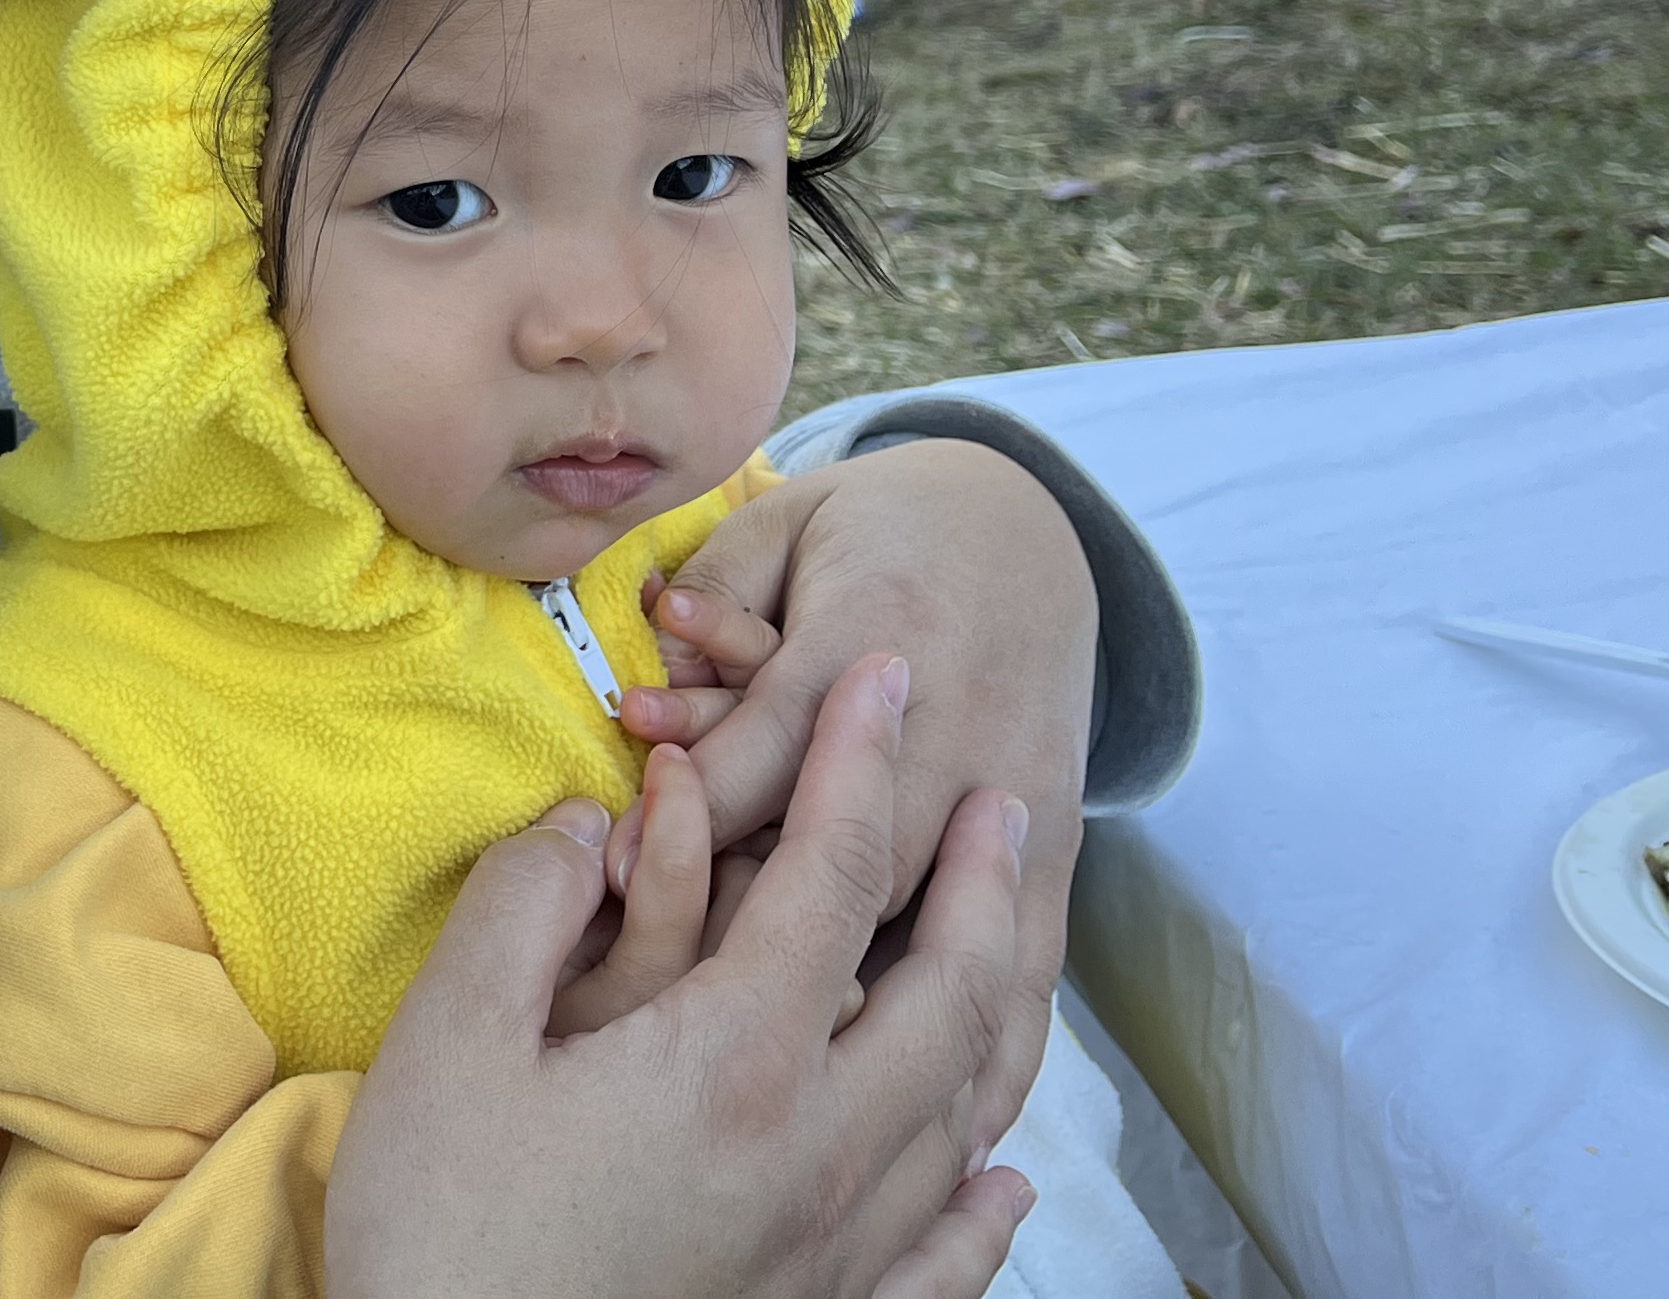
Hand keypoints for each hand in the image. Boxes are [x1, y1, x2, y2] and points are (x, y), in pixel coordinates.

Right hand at [329, 654, 1037, 1298]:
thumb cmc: (445, 1230)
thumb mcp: (452, 1038)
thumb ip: (527, 905)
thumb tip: (584, 821)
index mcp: (735, 1061)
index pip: (834, 875)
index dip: (865, 764)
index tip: (888, 681)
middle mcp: (819, 1152)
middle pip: (947, 992)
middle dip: (980, 880)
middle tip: (1000, 794)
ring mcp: (832, 1252)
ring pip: (962, 1115)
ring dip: (996, 1010)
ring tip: (1008, 945)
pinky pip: (940, 1261)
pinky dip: (982, 1207)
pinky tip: (1001, 1178)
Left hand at [623, 443, 1100, 1166]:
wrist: (1032, 529)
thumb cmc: (879, 527)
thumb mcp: (790, 521)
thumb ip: (722, 586)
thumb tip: (654, 646)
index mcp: (875, 638)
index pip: (770, 745)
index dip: (688, 804)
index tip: (611, 867)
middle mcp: (949, 731)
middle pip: (852, 858)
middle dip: (764, 941)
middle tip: (676, 1031)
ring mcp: (1012, 799)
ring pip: (946, 935)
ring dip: (883, 1033)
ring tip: (812, 1137)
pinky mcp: (1056, 851)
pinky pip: (1030, 970)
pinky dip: (996, 1057)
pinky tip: (954, 1145)